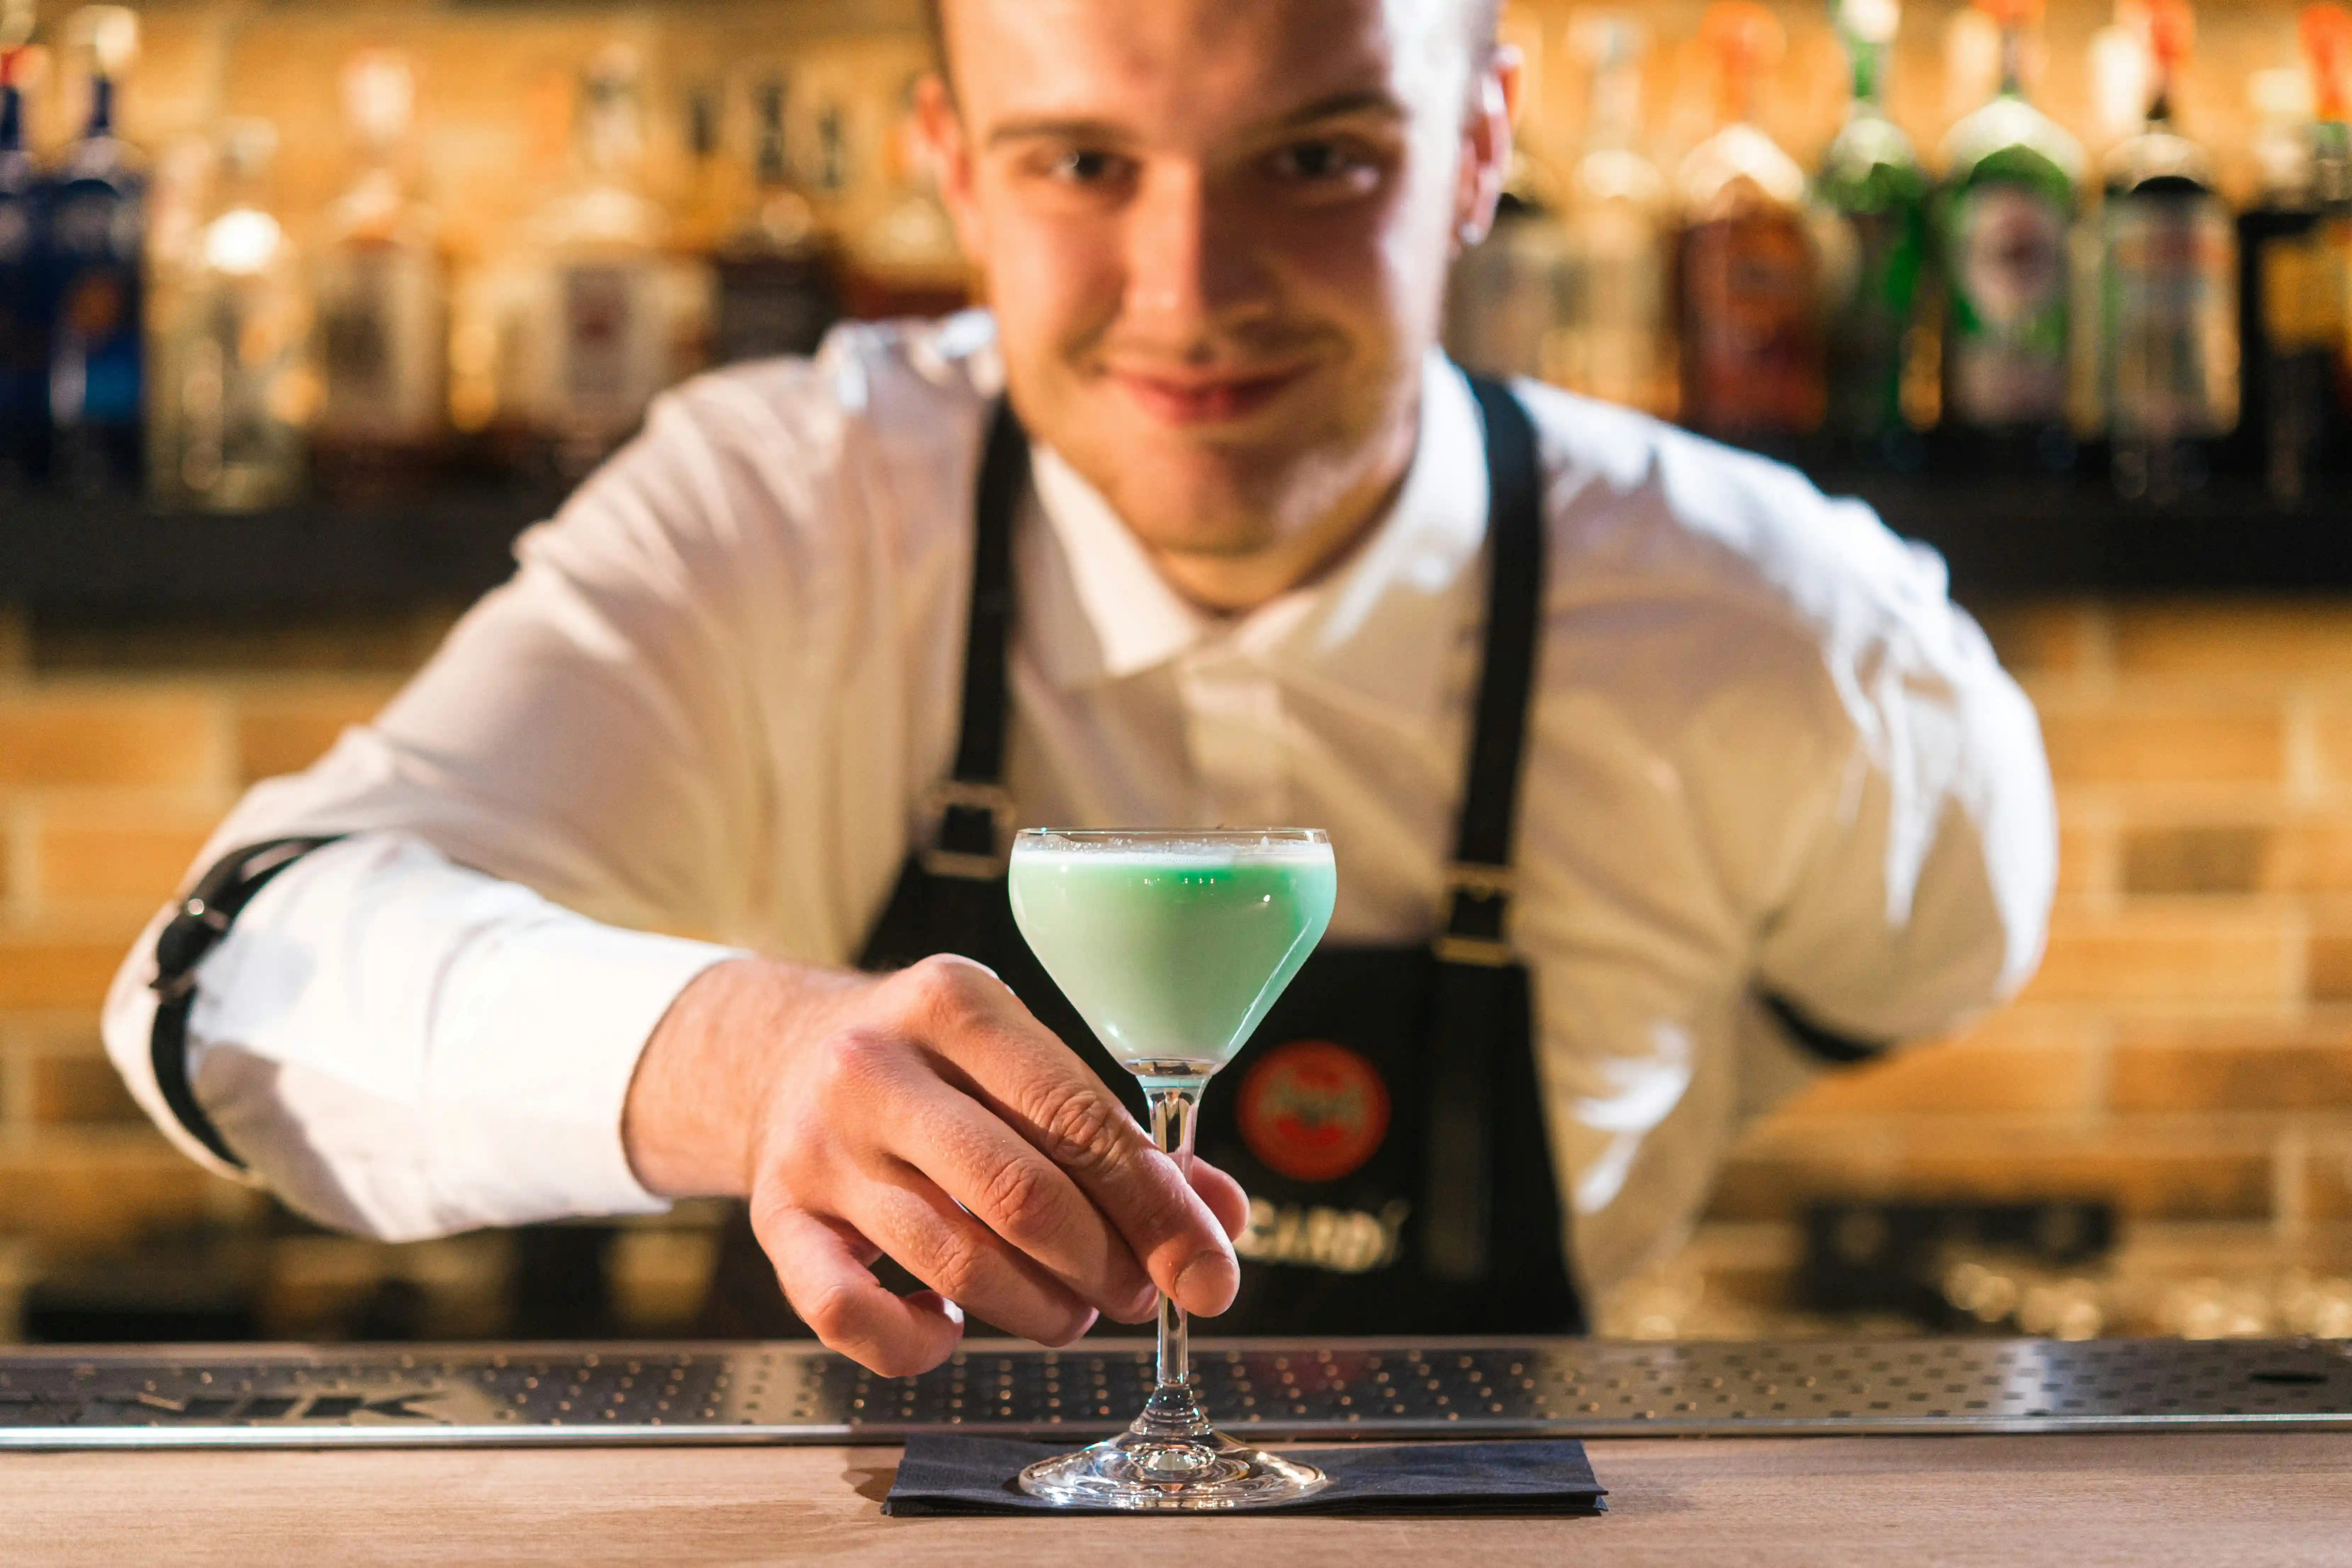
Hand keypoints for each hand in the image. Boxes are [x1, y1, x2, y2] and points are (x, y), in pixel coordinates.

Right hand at [624, 954, 1247, 1375]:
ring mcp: (817, 1147)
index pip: (1077, 1118)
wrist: (780, 1057)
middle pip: (1021, 1195)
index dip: (1156, 1208)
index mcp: (954, 1005)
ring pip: (955, 1262)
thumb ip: (1120, 1137)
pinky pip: (848, 1315)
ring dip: (1038, 1311)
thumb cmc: (935, 1071)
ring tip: (1068, 1311)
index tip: (1210, 1274)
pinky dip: (916, 1345)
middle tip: (1136, 1294)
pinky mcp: (775, 1219)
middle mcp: (875, 1068)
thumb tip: (1222, 1218)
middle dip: (1105, 1266)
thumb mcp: (1022, 1065)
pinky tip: (948, 1329)